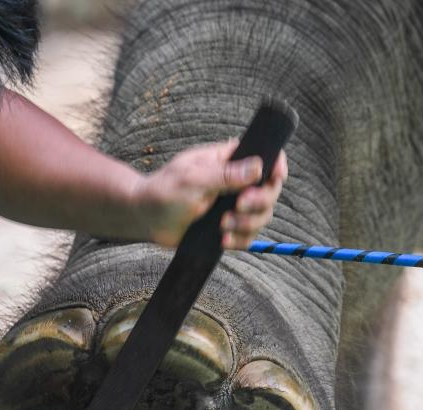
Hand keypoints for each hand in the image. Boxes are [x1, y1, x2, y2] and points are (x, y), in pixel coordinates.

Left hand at [130, 139, 287, 248]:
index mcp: (228, 161)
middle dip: (259, 201)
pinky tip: (223, 241)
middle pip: (269, 190)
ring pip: (262, 215)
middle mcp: (235, 182)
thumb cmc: (163, 191)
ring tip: (222, 226)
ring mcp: (231, 206)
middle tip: (238, 206)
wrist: (146, 218)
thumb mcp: (193, 179)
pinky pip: (247, 237)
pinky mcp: (226, 228)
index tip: (276, 177)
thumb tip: (257, 167)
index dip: (276, 166)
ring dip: (247, 223)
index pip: (264, 156)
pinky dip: (240, 241)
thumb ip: (225, 175)